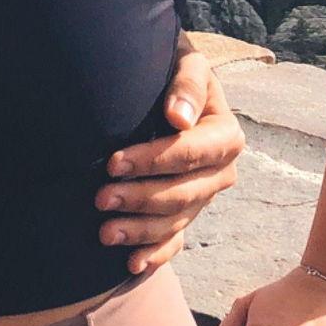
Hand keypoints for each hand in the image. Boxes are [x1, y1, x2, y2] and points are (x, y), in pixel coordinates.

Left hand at [97, 44, 244, 274]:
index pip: (192, 153)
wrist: (159, 82)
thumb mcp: (184, 60)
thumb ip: (187, 84)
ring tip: (105, 232)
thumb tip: (179, 118)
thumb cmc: (169, 66)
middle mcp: (221, 172)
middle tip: (100, 198)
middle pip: (184, 193)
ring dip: (141, 231)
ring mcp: (203, 197)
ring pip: (176, 221)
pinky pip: (176, 240)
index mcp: (226, 135)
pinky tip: (132, 264)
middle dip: (141, 198)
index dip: (155, 160)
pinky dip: (156, 254)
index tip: (114, 162)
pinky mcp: (185, 213)